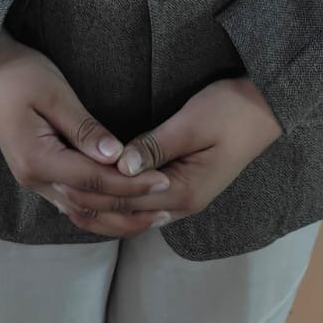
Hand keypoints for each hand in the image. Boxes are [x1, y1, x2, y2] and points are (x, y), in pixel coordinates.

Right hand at [0, 31, 174, 236]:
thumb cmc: (21, 75)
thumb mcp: (56, 95)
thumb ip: (85, 129)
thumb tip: (118, 156)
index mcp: (37, 160)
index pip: (94, 181)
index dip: (131, 184)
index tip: (163, 180)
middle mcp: (34, 179)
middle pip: (88, 205)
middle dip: (129, 207)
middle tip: (166, 206)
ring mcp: (33, 180)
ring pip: (79, 210)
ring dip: (114, 216)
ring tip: (150, 216)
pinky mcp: (37, 174)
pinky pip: (71, 202)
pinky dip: (98, 208)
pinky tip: (120, 208)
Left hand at [53, 76, 283, 231]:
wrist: (266, 107)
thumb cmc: (231, 110)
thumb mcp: (191, 124)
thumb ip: (155, 146)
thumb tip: (120, 165)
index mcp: (184, 192)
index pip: (127, 202)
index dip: (94, 192)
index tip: (63, 180)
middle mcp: (183, 204)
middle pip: (127, 215)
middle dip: (92, 205)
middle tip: (56, 190)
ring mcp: (184, 198)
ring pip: (133, 214)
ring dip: (103, 207)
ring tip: (68, 195)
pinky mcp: (184, 186)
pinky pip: (143, 203)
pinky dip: (119, 200)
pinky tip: (100, 191)